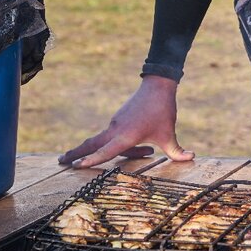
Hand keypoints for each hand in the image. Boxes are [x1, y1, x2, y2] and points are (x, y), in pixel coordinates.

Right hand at [58, 76, 194, 168]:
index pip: (105, 151)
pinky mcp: (119, 119)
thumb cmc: (162, 111)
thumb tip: (190, 158)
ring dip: (99, 151)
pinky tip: (147, 150)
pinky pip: (113, 136)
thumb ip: (176, 150)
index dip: (91, 160)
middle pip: (91, 143)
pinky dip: (118, 146)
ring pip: (103, 141)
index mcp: (125, 135)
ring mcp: (115, 123)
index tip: (75, 165)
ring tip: (105, 156)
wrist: (157, 85)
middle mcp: (116, 129)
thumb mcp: (169, 134)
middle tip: (60, 162)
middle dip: (76, 153)